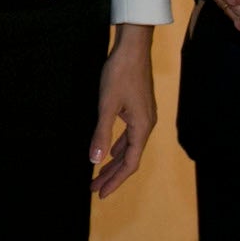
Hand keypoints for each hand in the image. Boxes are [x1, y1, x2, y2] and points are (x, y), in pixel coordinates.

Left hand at [89, 24, 155, 197]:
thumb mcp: (107, 105)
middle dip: (111, 174)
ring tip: (98, 174)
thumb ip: (101, 133)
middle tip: (93, 188)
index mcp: (142, 127)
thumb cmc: (120, 73)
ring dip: (113, 161)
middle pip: (129, 158)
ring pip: (128, 147)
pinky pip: (128, 135)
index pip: (129, 164)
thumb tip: (94, 160)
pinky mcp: (138, 108)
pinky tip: (110, 149)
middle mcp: (146, 125)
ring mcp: (143, 116)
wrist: (133, 47)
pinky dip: (118, 146)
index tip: (100, 193)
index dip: (115, 180)